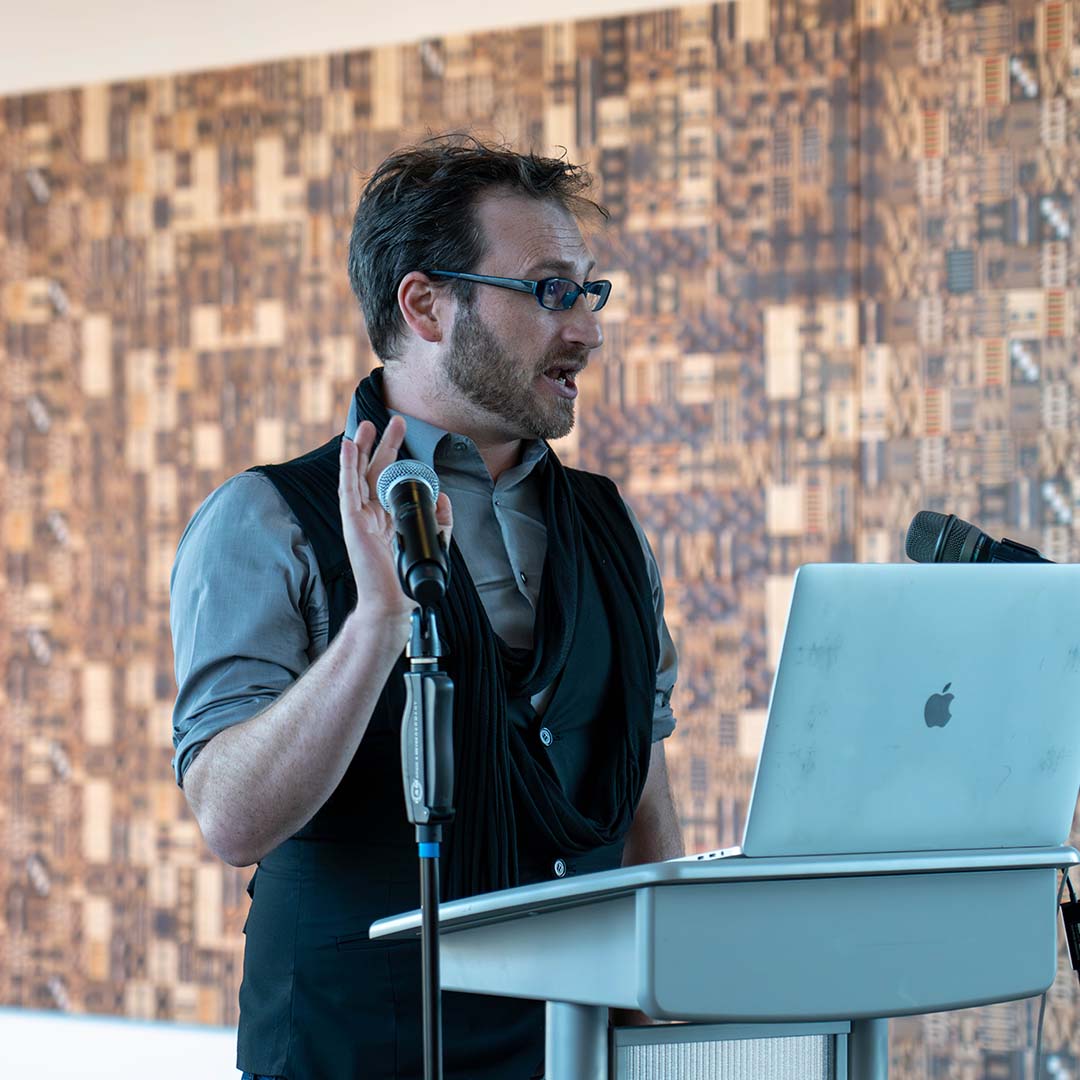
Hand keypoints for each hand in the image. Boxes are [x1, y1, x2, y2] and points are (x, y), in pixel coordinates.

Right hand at [338, 417, 452, 623]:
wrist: (391, 601)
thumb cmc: (404, 578)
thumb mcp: (431, 541)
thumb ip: (438, 519)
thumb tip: (443, 496)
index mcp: (385, 516)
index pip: (387, 479)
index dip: (394, 456)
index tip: (403, 436)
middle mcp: (370, 513)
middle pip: (373, 470)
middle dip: (383, 444)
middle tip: (393, 421)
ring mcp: (359, 517)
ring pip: (358, 474)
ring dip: (363, 447)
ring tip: (368, 424)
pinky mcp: (352, 522)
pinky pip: (348, 488)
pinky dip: (347, 466)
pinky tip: (350, 446)